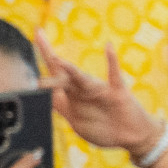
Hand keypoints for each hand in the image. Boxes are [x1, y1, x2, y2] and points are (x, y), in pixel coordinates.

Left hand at [39, 37, 163, 158]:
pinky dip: (112, 61)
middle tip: (40, 84)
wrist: (130, 136)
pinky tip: (108, 47)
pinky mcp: (118, 93)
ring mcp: (101, 90)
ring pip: (83, 80)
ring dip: (71, 71)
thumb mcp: (76, 122)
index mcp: (72, 95)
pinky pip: (114, 75)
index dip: (45, 52)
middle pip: (65, 79)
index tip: (38, 31)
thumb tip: (43, 90)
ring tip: (59, 62)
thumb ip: (61, 106)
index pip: (55, 71)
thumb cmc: (103, 129)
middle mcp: (83, 89)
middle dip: (52, 81)